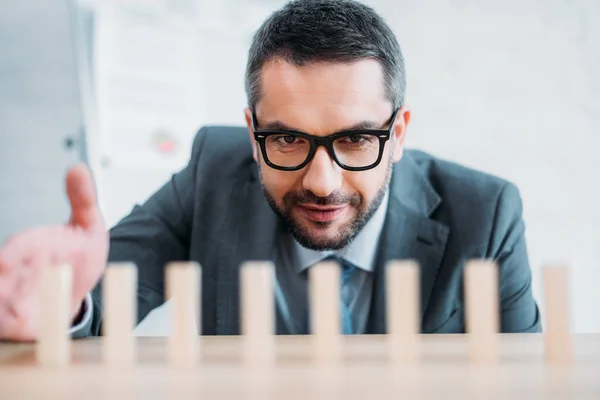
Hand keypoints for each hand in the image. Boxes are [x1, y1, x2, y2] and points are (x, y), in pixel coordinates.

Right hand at [0, 165, 108, 340]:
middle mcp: (12, 273)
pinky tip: (18, 324)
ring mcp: (11, 299)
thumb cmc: (79, 256)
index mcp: (25, 248)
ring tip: (14, 315)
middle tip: (14, 276)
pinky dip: (9, 324)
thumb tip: (79, 167)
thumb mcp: (88, 227)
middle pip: (0, 280)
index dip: (11, 257)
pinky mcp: (17, 325)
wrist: (84, 288)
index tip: (7, 261)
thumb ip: (83, 199)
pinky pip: (6, 326)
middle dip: (3, 286)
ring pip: (0, 305)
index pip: (12, 252)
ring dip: (4, 310)